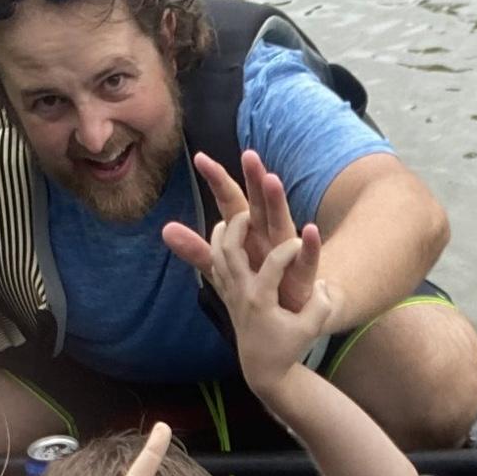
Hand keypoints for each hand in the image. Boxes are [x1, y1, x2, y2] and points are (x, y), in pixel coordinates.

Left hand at [163, 150, 323, 316]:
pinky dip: (310, 248)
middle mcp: (267, 237)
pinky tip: (310, 231)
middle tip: (249, 155)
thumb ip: (199, 251)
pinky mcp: (303, 278)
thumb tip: (166, 229)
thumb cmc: (258, 287)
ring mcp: (287, 255)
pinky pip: (307, 262)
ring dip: (277, 203)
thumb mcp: (223, 270)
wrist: (287, 320)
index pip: (231, 202)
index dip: (218, 182)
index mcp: (248, 234)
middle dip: (254, 180)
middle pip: (258, 205)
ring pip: (281, 224)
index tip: (200, 157)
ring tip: (272, 181)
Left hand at [200, 210, 334, 396]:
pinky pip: (215, 263)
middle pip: (230, 248)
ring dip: (225, 230)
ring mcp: (230, 294)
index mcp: (261, 300)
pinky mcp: (227, 296)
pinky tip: (230, 235)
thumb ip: (321, 305)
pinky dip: (219, 245)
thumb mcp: (310, 330)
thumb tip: (323, 283)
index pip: (273, 263)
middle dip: (241, 224)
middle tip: (256, 212)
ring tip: (239, 217)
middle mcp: (241, 293)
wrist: (264, 370)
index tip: (304, 243)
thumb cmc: (288, 348)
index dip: (291, 249)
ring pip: (216, 252)